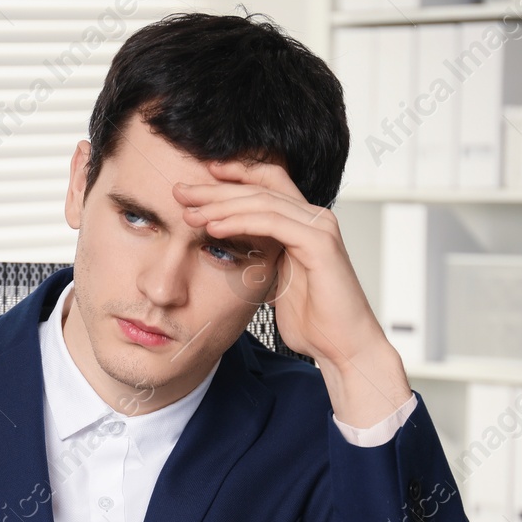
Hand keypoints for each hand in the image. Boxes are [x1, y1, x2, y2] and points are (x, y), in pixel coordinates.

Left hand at [172, 160, 412, 427]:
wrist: (342, 347)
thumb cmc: (313, 321)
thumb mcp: (276, 282)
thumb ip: (261, 258)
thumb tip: (232, 251)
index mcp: (304, 223)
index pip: (267, 182)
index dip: (234, 174)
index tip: (197, 178)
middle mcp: (315, 217)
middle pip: (260, 187)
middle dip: (216, 188)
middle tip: (179, 191)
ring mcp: (320, 228)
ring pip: (263, 201)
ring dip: (221, 205)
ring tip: (189, 212)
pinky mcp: (320, 244)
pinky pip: (272, 223)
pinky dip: (240, 223)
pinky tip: (214, 228)